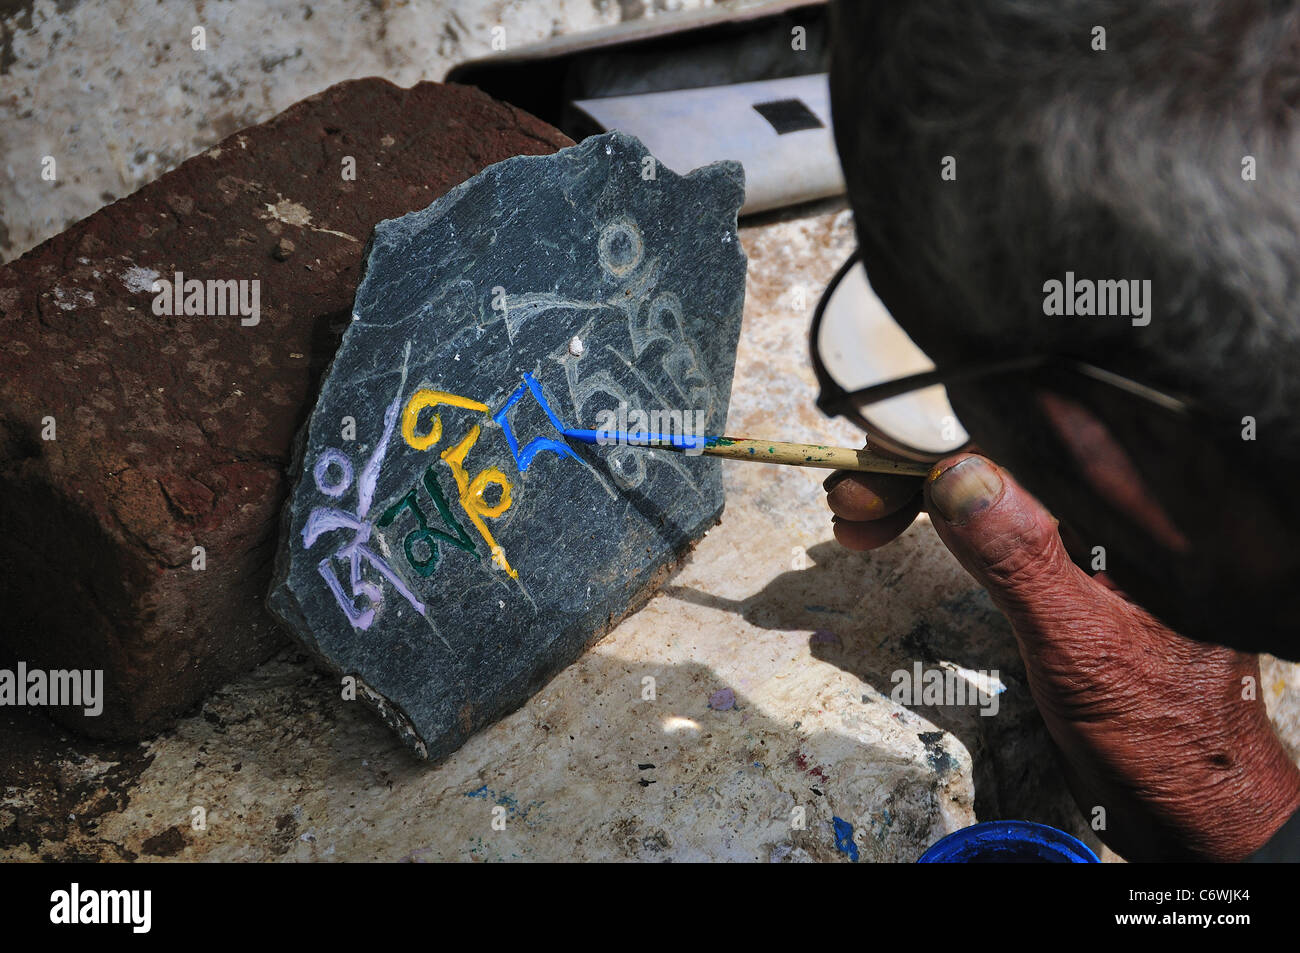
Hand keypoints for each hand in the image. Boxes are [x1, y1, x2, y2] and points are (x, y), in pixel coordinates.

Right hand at [827, 451, 1299, 860]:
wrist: (1193, 802)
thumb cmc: (1163, 736)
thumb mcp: (1078, 644)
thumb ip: (1022, 560)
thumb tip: (959, 475)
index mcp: (1144, 513)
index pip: (1034, 442)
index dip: (946, 439)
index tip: (878, 460)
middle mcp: (1125, 513)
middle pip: (1008, 459)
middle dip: (919, 471)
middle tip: (851, 502)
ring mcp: (1099, 539)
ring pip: (996, 488)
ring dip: (920, 493)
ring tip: (859, 517)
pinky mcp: (1075, 567)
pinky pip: (1002, 520)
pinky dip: (945, 520)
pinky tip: (904, 522)